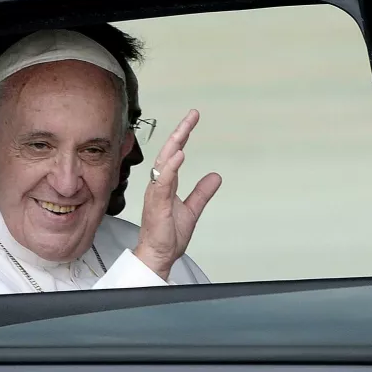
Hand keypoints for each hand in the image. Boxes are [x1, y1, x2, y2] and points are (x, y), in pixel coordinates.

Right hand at [133, 109, 221, 279]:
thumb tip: (215, 176)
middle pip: (168, 152)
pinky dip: (170, 168)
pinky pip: (163, 182)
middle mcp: (159, 185)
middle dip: (180, 132)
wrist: (158, 255)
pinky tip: (179, 156)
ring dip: (174, 146)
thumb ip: (202, 192)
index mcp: (166, 184)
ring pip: (164, 164)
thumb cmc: (167, 236)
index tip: (193, 119)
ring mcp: (156, 193)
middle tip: (192, 116)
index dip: (183, 135)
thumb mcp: (192, 209)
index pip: (174, 154)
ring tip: (185, 131)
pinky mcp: (157, 204)